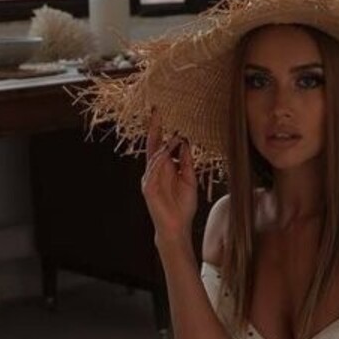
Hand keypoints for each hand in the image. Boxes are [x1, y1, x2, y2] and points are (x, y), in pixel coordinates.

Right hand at [143, 107, 197, 245]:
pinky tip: (165, 153)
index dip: (162, 130)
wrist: (177, 226)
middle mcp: (154, 170)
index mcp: (164, 168)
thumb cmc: (183, 206)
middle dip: (154, 128)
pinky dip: (159, 161)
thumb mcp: (189, 179)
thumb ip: (186, 162)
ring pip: (154, 156)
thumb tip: (185, 142)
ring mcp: (149, 179)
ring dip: (163, 145)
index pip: (161, 144)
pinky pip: (153, 171)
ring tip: (173, 135)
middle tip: (156, 111)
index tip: (162, 114)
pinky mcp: (148, 188)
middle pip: (153, 145)